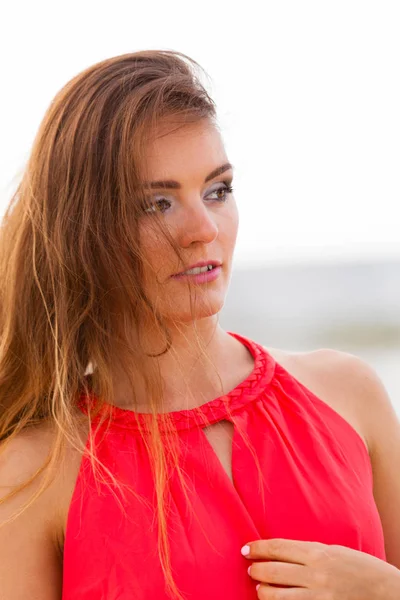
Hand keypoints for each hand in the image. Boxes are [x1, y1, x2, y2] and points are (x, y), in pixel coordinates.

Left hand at [241, 538, 399, 598]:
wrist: (387, 592)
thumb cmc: (361, 568)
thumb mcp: (334, 551)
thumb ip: (309, 553)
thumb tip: (282, 553)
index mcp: (318, 554)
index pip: (278, 548)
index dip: (258, 548)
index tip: (246, 549)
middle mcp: (315, 575)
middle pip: (273, 571)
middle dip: (257, 570)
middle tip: (251, 568)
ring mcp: (318, 597)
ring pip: (278, 597)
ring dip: (264, 592)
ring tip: (260, 588)